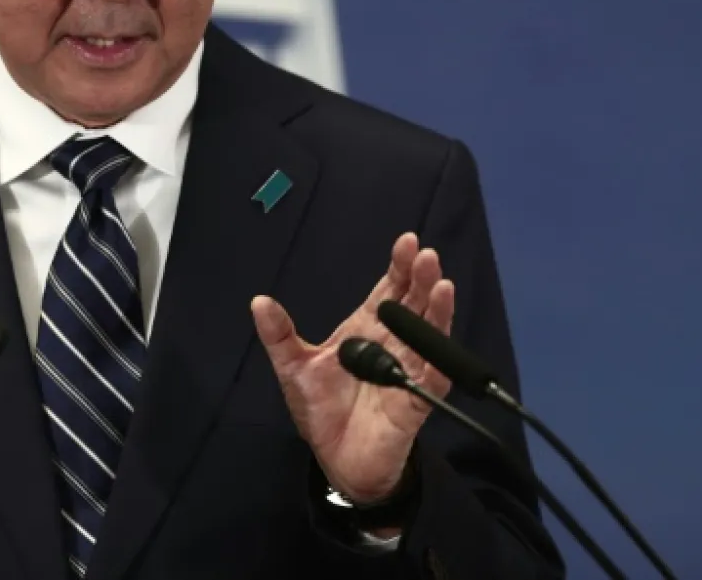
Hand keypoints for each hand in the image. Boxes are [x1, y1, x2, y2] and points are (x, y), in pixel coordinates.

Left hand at [251, 232, 454, 504]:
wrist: (337, 460)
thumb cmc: (320, 411)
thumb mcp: (293, 368)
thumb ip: (279, 336)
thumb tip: (259, 301)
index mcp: (366, 330)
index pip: (387, 291)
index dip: (397, 268)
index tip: (406, 241)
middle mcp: (393, 343)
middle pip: (412, 304)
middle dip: (419, 278)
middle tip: (425, 254)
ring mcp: (408, 369)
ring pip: (429, 332)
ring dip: (436, 308)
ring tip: (439, 281)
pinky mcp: (417, 399)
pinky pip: (434, 374)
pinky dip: (441, 353)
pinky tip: (442, 332)